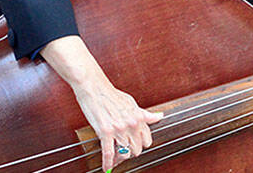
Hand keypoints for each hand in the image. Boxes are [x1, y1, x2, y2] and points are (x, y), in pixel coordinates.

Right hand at [41, 36, 162, 170]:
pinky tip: (106, 167)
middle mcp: (131, 124)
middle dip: (130, 151)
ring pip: (125, 154)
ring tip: (115, 157)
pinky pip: (109, 153)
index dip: (140, 144)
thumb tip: (159, 116)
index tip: (134, 145)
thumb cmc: (110, 93)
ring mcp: (119, 129)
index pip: (146, 140)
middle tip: (123, 150)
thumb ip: (144, 114)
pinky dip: (108, 163)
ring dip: (120, 158)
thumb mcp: (131, 102)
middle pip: (137, 149)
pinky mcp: (105, 132)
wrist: (93, 87)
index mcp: (138, 117)